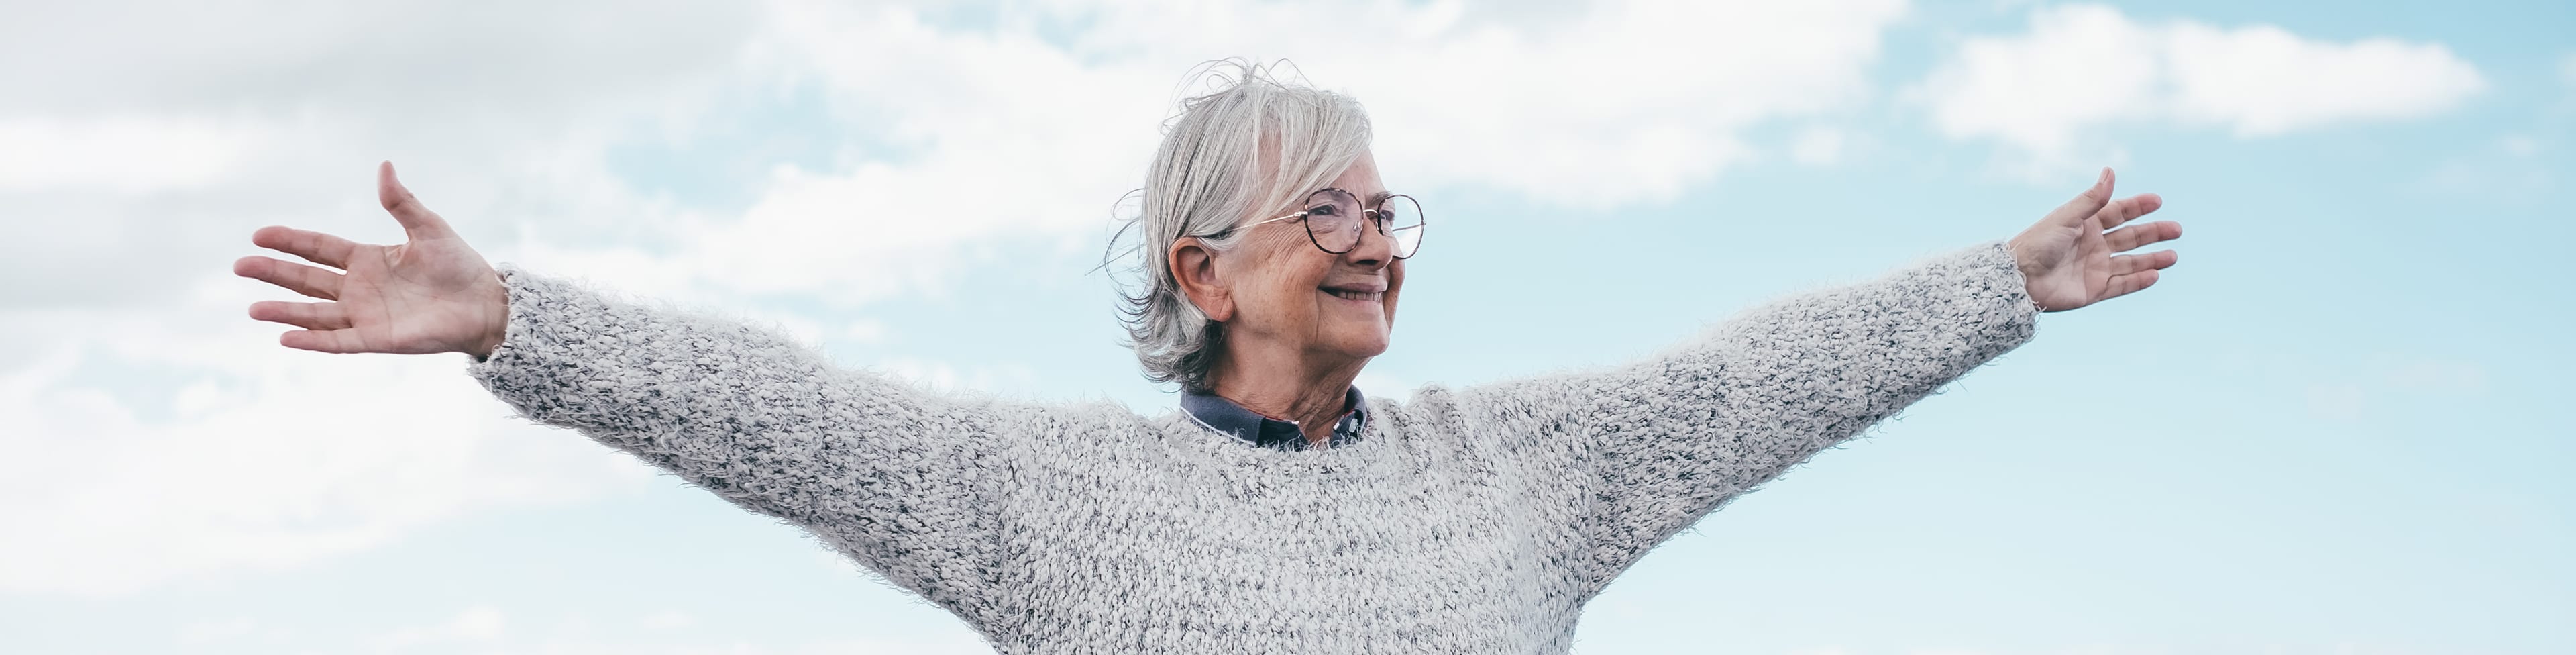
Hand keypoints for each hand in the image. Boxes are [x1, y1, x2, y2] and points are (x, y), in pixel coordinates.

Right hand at [236, 162, 509, 356]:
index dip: (290, 241)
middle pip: (306, 279)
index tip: (259, 234)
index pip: (319, 247)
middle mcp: (359, 288)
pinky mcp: (378, 339)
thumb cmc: (460, 266)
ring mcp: (366, 315)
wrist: (486, 304)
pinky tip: (285, 337)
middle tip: (239, 265)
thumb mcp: (429, 228)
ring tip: (253, 308)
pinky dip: (313, 340)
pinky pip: (338, 341)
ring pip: (314, 313)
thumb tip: (384, 165)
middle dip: (273, 273)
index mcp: (368, 258)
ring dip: (284, 311)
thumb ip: (401, 202)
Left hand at [2007, 167, 2182, 311]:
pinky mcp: (2092, 291)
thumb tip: (2110, 170)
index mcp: (2084, 225)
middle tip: (2176, 229)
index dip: (2137, 206)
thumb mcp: (2067, 217)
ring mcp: (2093, 269)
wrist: (2019, 279)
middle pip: (2129, 237)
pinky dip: (2138, 281)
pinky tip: (2155, 275)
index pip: (2117, 212)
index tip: (2157, 201)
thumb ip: (2092, 199)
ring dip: (2151, 259)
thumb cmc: (2038, 243)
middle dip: (2153, 233)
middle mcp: (2092, 246)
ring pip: (2130, 263)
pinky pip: (2120, 285)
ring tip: (2173, 256)